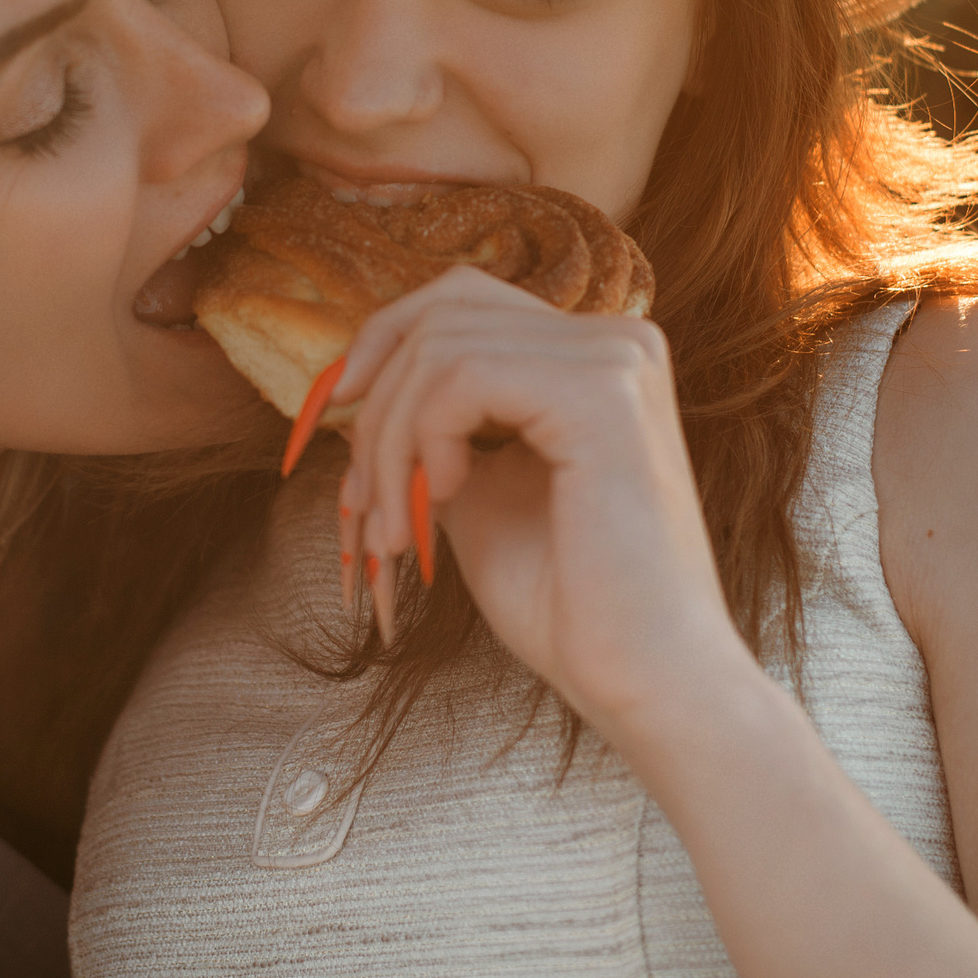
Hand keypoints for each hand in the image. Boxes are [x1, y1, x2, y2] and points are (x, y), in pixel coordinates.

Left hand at [333, 265, 746, 739]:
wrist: (643, 679)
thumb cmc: (568, 602)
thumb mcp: (479, 491)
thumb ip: (438, 428)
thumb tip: (358, 388)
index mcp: (596, 354)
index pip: (461, 298)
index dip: (382, 345)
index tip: (334, 419)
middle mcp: (617, 338)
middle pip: (444, 310)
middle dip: (377, 405)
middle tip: (366, 503)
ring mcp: (616, 359)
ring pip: (441, 347)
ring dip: (391, 441)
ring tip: (398, 527)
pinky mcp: (603, 395)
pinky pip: (463, 377)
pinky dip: (426, 441)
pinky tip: (448, 500)